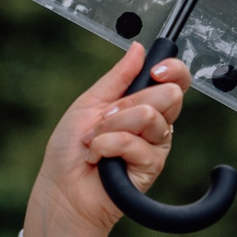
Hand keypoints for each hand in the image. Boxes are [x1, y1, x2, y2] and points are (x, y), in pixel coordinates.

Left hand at [22, 44, 190, 236]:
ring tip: (94, 142)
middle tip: (102, 120)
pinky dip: (108, 146)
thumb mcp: (89, 103)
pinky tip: (98, 158)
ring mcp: (155, 147)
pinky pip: (136, 144)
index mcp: (142, 104)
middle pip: (168, 95)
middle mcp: (155, 125)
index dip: (173, 70)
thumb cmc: (69, 150)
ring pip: (150, 117)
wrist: (61, 188)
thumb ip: (117, 77)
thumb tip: (139, 48)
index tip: (155, 70)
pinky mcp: (150, 168)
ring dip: (111, 126)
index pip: (175, 81)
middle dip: (126, 104)